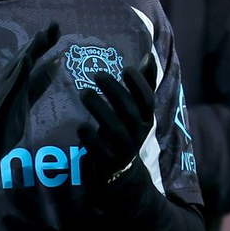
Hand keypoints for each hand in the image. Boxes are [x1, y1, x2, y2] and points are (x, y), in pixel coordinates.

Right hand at [0, 23, 59, 179]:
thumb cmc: (1, 125)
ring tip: (43, 34)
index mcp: (14, 81)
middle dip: (41, 41)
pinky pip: (10, 85)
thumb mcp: (26, 101)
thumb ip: (39, 84)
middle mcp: (6, 80)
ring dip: (30, 50)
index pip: (32, 59)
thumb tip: (56, 64)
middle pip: (26, 57)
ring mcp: (1, 89)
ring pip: (17, 66)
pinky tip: (27, 59)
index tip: (57, 29)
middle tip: (55, 24)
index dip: (45, 44)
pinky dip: (19, 71)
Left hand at [78, 57, 157, 190]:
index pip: (147, 100)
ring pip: (114, 128)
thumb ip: (142, 85)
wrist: (119, 174)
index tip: (125, 68)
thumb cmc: (124, 132)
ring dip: (99, 109)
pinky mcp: (107, 163)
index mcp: (145, 119)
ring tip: (84, 92)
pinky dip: (90, 138)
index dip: (139, 84)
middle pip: (129, 111)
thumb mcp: (136, 111)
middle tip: (97, 74)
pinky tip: (80, 125)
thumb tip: (148, 56)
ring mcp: (123, 149)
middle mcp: (138, 134)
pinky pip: (99, 150)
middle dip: (114, 91)